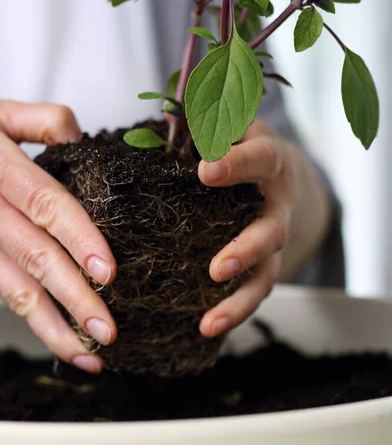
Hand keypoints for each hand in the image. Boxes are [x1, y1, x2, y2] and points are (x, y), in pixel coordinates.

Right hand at [0, 100, 116, 372]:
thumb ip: (45, 121)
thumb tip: (82, 143)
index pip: (45, 203)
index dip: (77, 238)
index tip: (106, 272)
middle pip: (33, 256)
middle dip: (73, 297)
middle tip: (107, 331)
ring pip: (13, 288)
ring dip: (52, 326)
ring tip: (88, 355)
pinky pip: (2, 291)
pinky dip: (33, 321)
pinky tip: (60, 340)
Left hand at [198, 120, 330, 337]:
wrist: (281, 174)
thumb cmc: (242, 145)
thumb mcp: (231, 123)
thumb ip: (206, 120)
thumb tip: (164, 116)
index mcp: (270, 162)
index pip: (260, 159)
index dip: (237, 165)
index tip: (206, 172)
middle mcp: (278, 204)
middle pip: (271, 230)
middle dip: (246, 250)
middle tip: (218, 268)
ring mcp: (275, 237)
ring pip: (267, 273)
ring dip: (241, 299)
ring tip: (210, 321)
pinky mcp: (266, 263)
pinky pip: (256, 290)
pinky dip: (235, 311)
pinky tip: (208, 328)